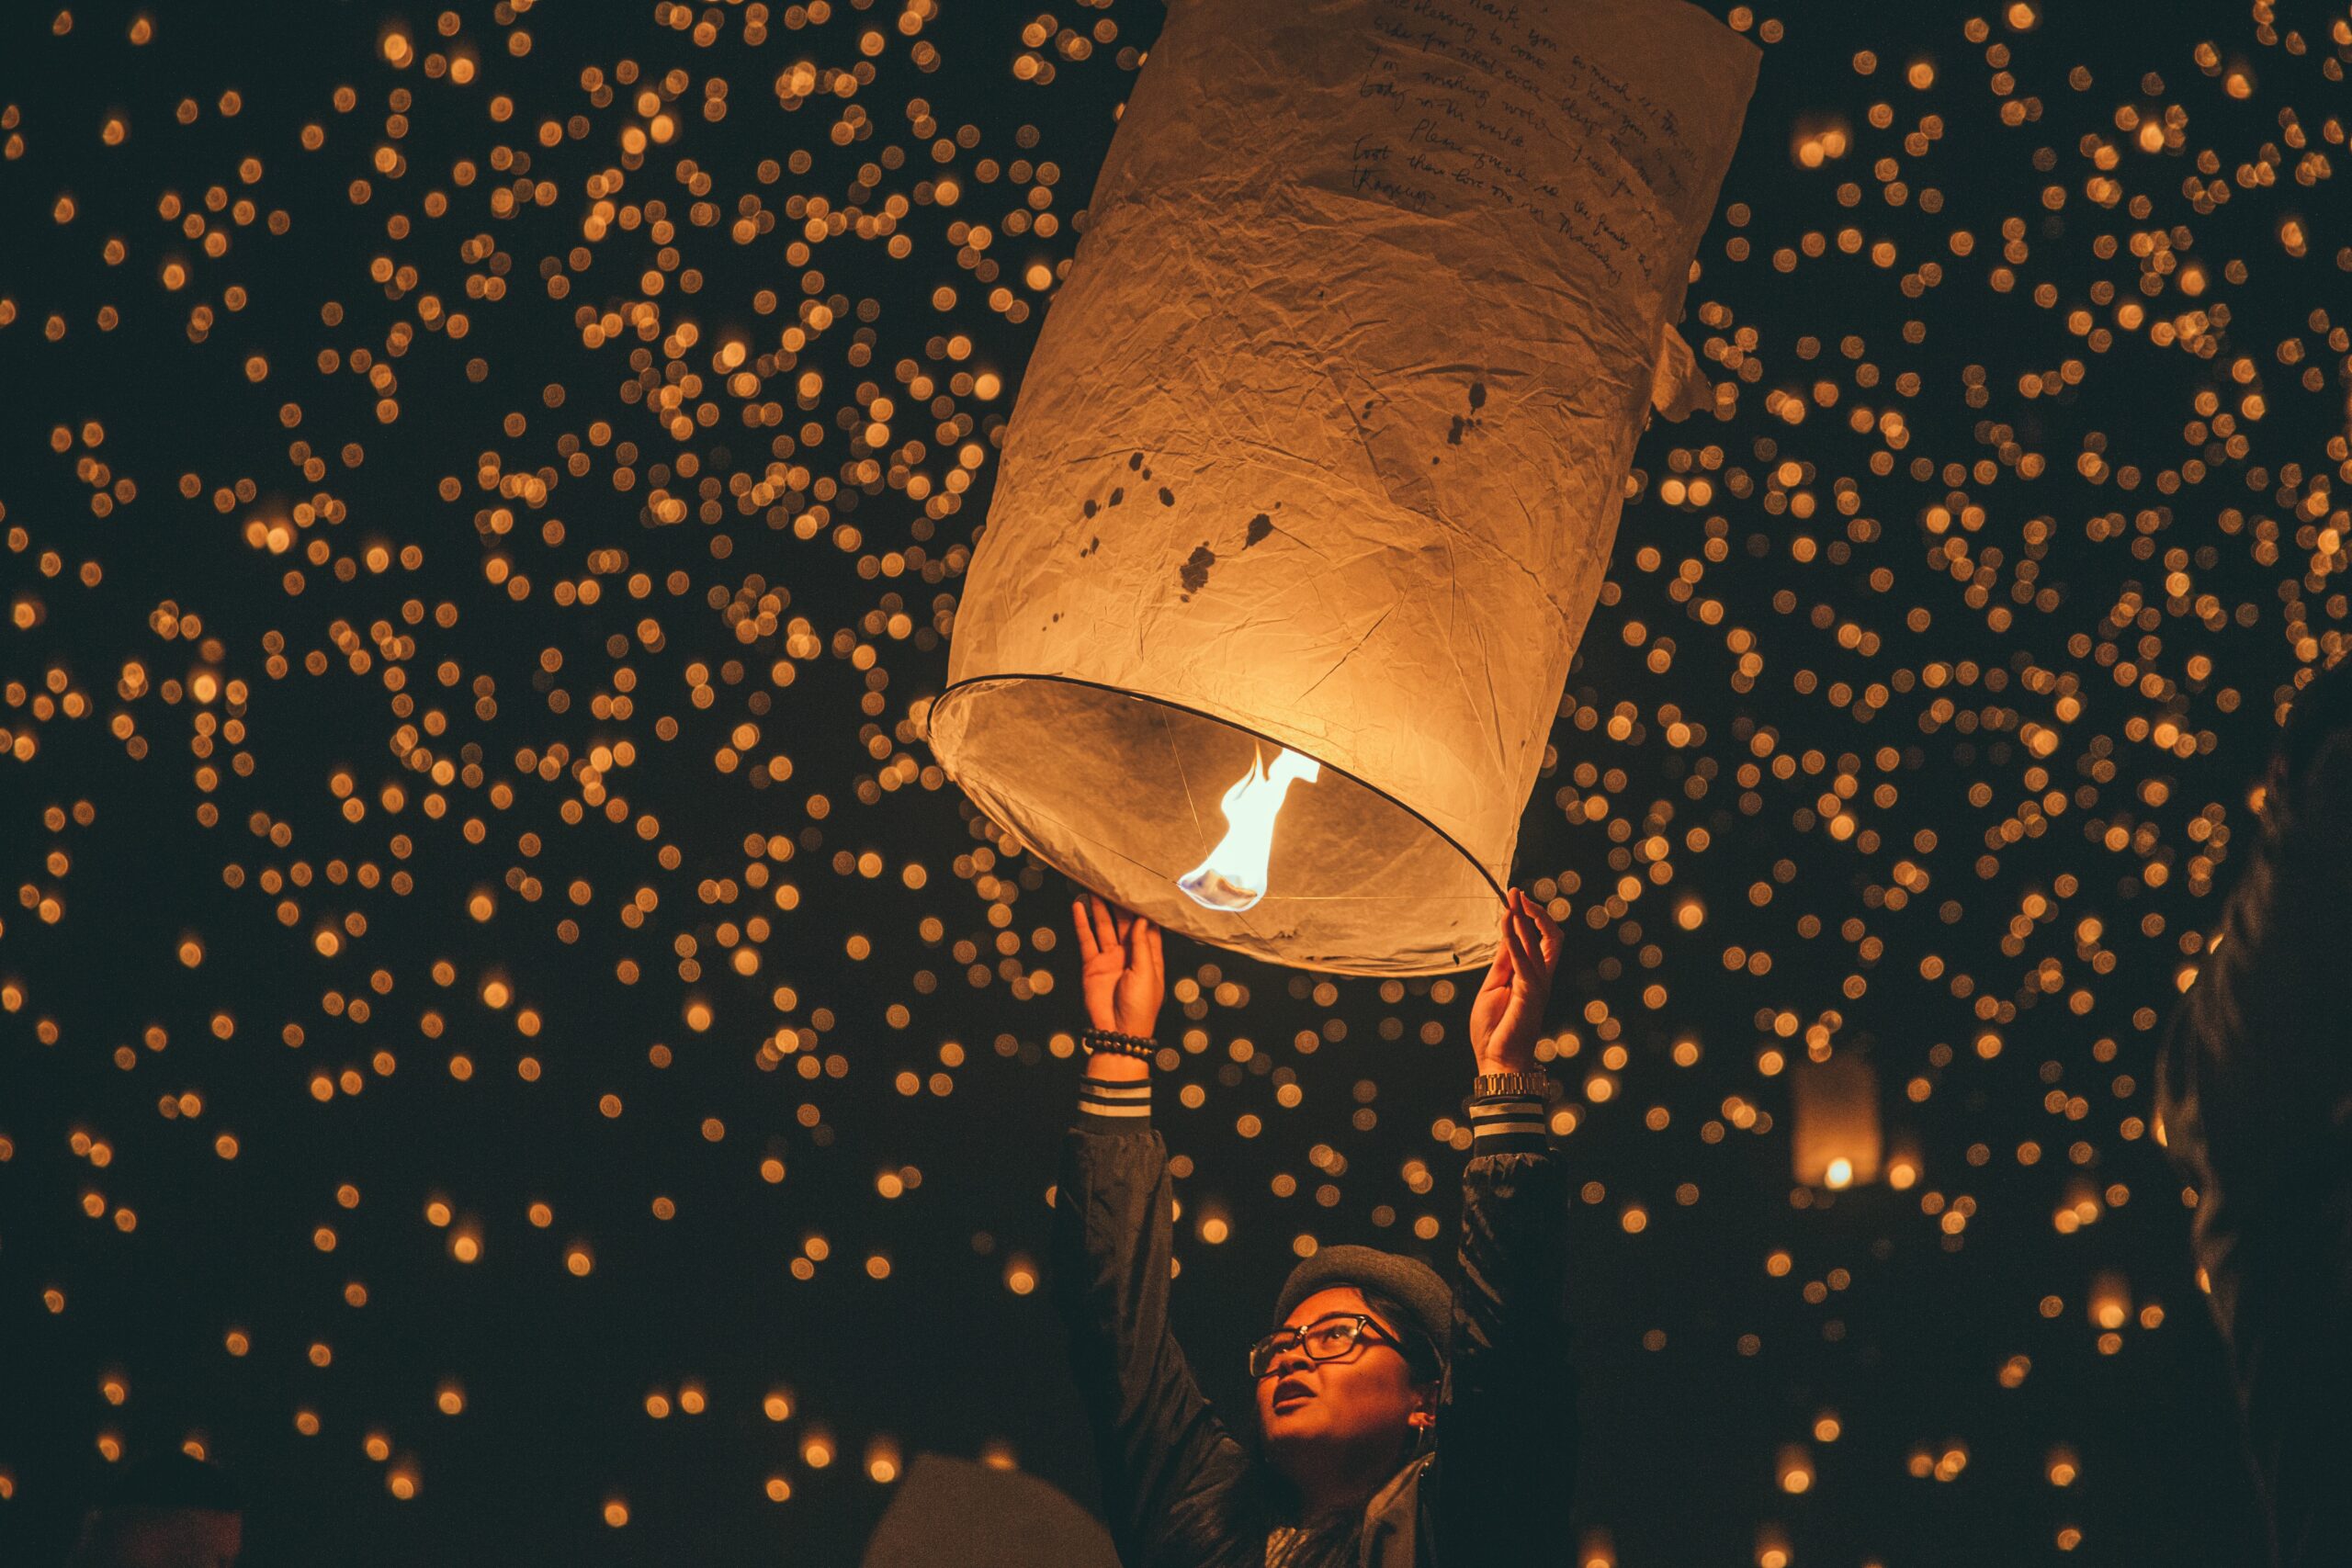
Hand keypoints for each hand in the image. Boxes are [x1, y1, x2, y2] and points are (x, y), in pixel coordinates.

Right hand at [1071, 893, 1163, 1037]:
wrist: (1117, 1032)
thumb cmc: (1140, 1006)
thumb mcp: (1147, 974)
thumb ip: (1141, 945)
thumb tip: (1141, 919)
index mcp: (1149, 956)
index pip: (1147, 926)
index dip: (1143, 908)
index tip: (1140, 887)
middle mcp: (1129, 954)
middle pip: (1124, 922)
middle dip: (1119, 903)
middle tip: (1113, 879)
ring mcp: (1110, 958)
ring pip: (1104, 926)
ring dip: (1099, 907)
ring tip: (1094, 885)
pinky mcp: (1092, 965)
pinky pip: (1087, 939)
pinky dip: (1082, 923)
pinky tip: (1079, 906)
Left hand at [1468, 888, 1562, 1073]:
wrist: (1497, 1060)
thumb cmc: (1495, 1029)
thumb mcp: (1494, 986)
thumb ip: (1504, 962)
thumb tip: (1506, 934)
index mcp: (1533, 977)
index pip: (1540, 940)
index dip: (1530, 918)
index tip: (1514, 900)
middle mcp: (1541, 978)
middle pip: (1550, 937)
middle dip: (1535, 912)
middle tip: (1518, 892)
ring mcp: (1538, 985)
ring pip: (1539, 943)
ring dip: (1524, 919)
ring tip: (1512, 900)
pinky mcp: (1529, 993)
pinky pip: (1524, 960)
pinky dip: (1515, 940)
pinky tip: (1506, 925)